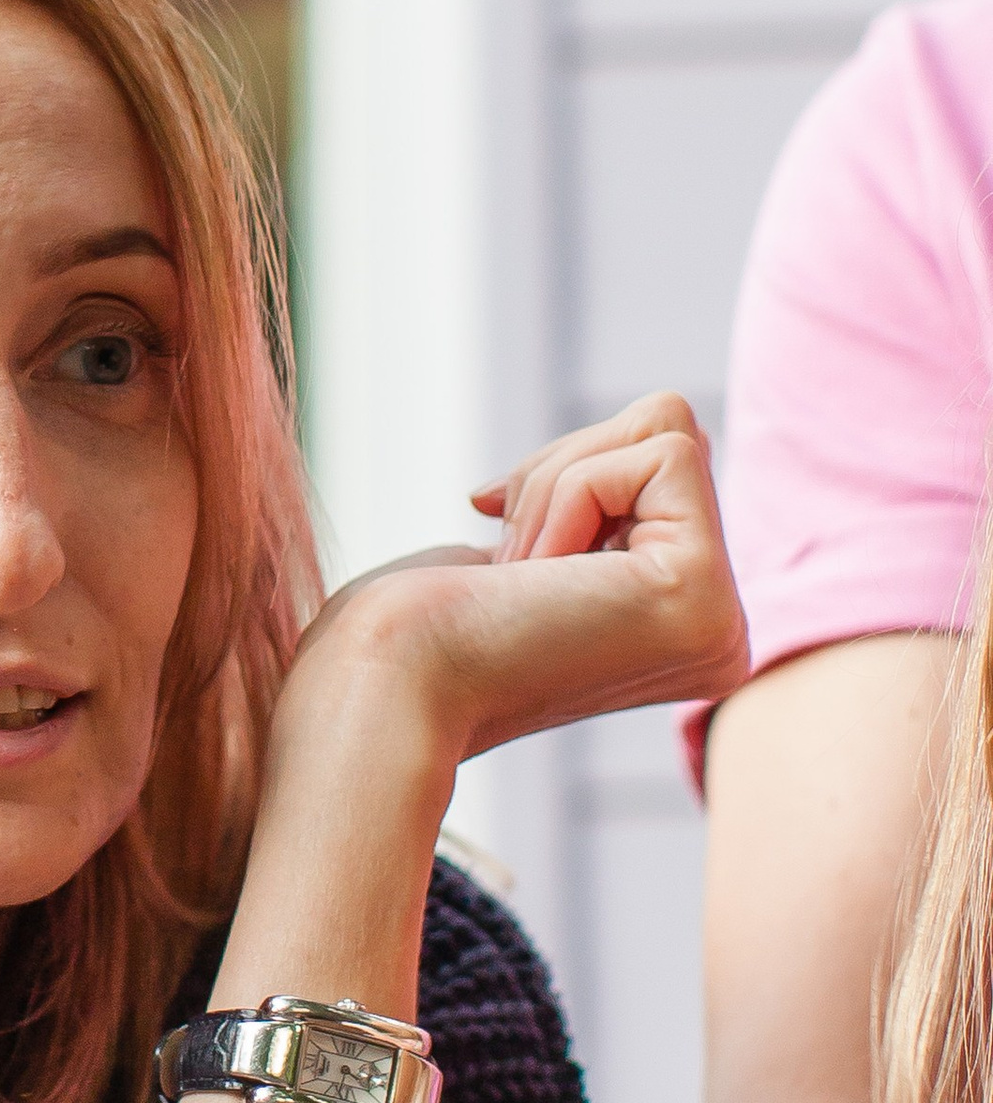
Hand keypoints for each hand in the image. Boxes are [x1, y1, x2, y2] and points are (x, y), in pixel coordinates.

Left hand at [284, 392, 749, 779]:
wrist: (380, 681)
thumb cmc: (418, 622)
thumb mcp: (535, 541)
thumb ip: (609, 500)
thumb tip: (667, 421)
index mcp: (684, 626)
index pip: (662, 460)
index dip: (566, 479)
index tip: (509, 565)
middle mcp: (721, 635)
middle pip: (674, 433)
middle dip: (564, 472)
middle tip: (514, 572)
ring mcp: (721, 624)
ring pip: (669, 433)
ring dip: (559, 485)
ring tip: (524, 580)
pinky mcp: (703, 599)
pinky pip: (661, 455)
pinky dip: (570, 494)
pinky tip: (537, 580)